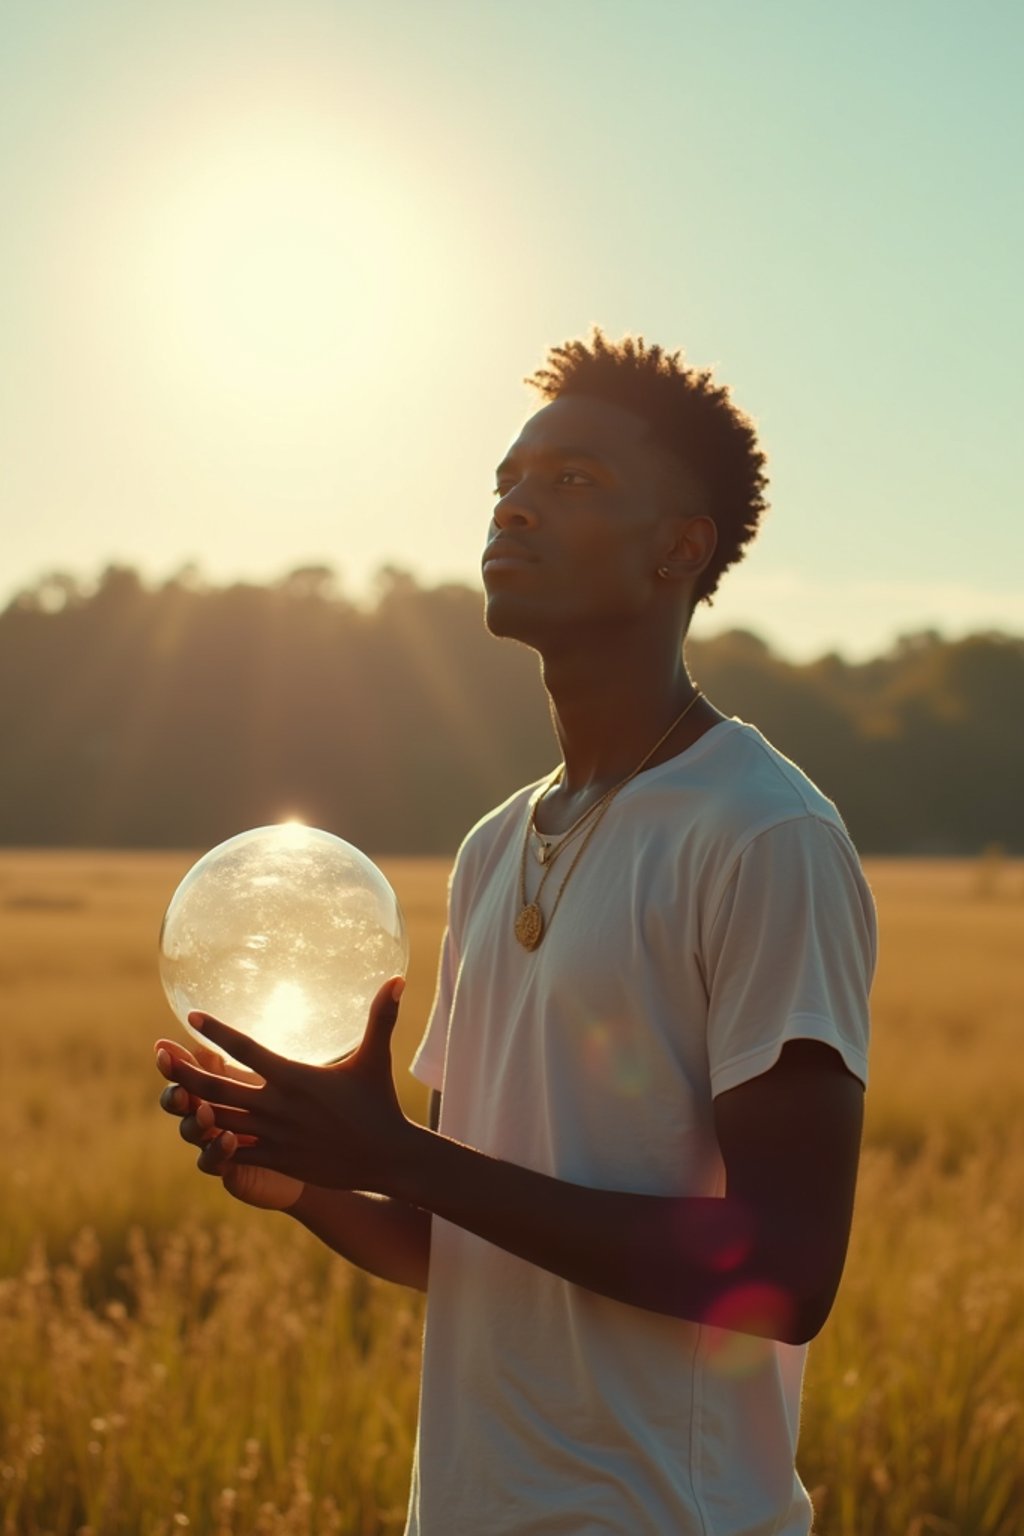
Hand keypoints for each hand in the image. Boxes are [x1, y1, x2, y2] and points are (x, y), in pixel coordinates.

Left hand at [155, 977, 411, 1195]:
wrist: (387, 1157)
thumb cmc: (379, 1104)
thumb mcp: (375, 1058)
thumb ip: (380, 1017)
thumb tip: (398, 978)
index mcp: (294, 1077)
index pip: (246, 1048)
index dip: (216, 1032)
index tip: (192, 1015)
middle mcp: (277, 1106)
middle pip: (217, 1086)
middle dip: (184, 1070)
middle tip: (158, 1053)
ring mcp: (273, 1136)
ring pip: (218, 1119)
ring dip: (190, 1105)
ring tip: (166, 1090)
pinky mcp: (275, 1159)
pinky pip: (233, 1150)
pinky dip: (212, 1139)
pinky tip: (193, 1130)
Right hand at [156, 1037, 303, 1210]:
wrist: (315, 1150)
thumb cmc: (294, 1107)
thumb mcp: (279, 1077)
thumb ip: (255, 1053)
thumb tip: (241, 1018)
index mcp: (220, 1085)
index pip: (189, 1070)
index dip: (174, 1060)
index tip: (162, 1046)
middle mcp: (211, 1113)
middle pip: (180, 1102)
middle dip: (174, 1091)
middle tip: (178, 1087)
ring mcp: (216, 1142)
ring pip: (191, 1131)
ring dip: (194, 1121)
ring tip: (207, 1112)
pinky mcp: (231, 1168)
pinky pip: (213, 1163)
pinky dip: (215, 1153)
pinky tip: (228, 1140)